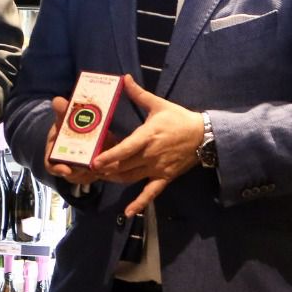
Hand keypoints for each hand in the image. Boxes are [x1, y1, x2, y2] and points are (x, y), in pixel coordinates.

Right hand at [42, 96, 103, 186]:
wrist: (76, 130)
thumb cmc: (65, 126)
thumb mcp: (62, 118)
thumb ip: (61, 112)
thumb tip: (58, 101)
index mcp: (54, 154)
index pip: (52, 166)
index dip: (58, 169)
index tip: (65, 169)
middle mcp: (67, 165)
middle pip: (74, 174)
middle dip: (83, 171)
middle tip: (92, 164)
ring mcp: (82, 169)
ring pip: (90, 175)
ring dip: (98, 169)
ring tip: (106, 159)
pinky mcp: (97, 168)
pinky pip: (103, 172)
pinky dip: (109, 166)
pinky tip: (115, 158)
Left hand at [91, 75, 204, 214]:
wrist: (205, 135)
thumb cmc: (179, 118)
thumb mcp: (159, 105)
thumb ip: (139, 94)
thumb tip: (124, 78)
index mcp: (148, 137)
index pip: (126, 149)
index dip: (109, 156)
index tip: (94, 162)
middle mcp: (151, 155)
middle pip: (124, 166)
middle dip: (105, 169)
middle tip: (86, 171)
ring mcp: (158, 169)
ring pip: (131, 178)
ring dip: (114, 180)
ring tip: (98, 179)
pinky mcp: (165, 178)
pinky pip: (151, 193)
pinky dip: (139, 203)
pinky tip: (128, 213)